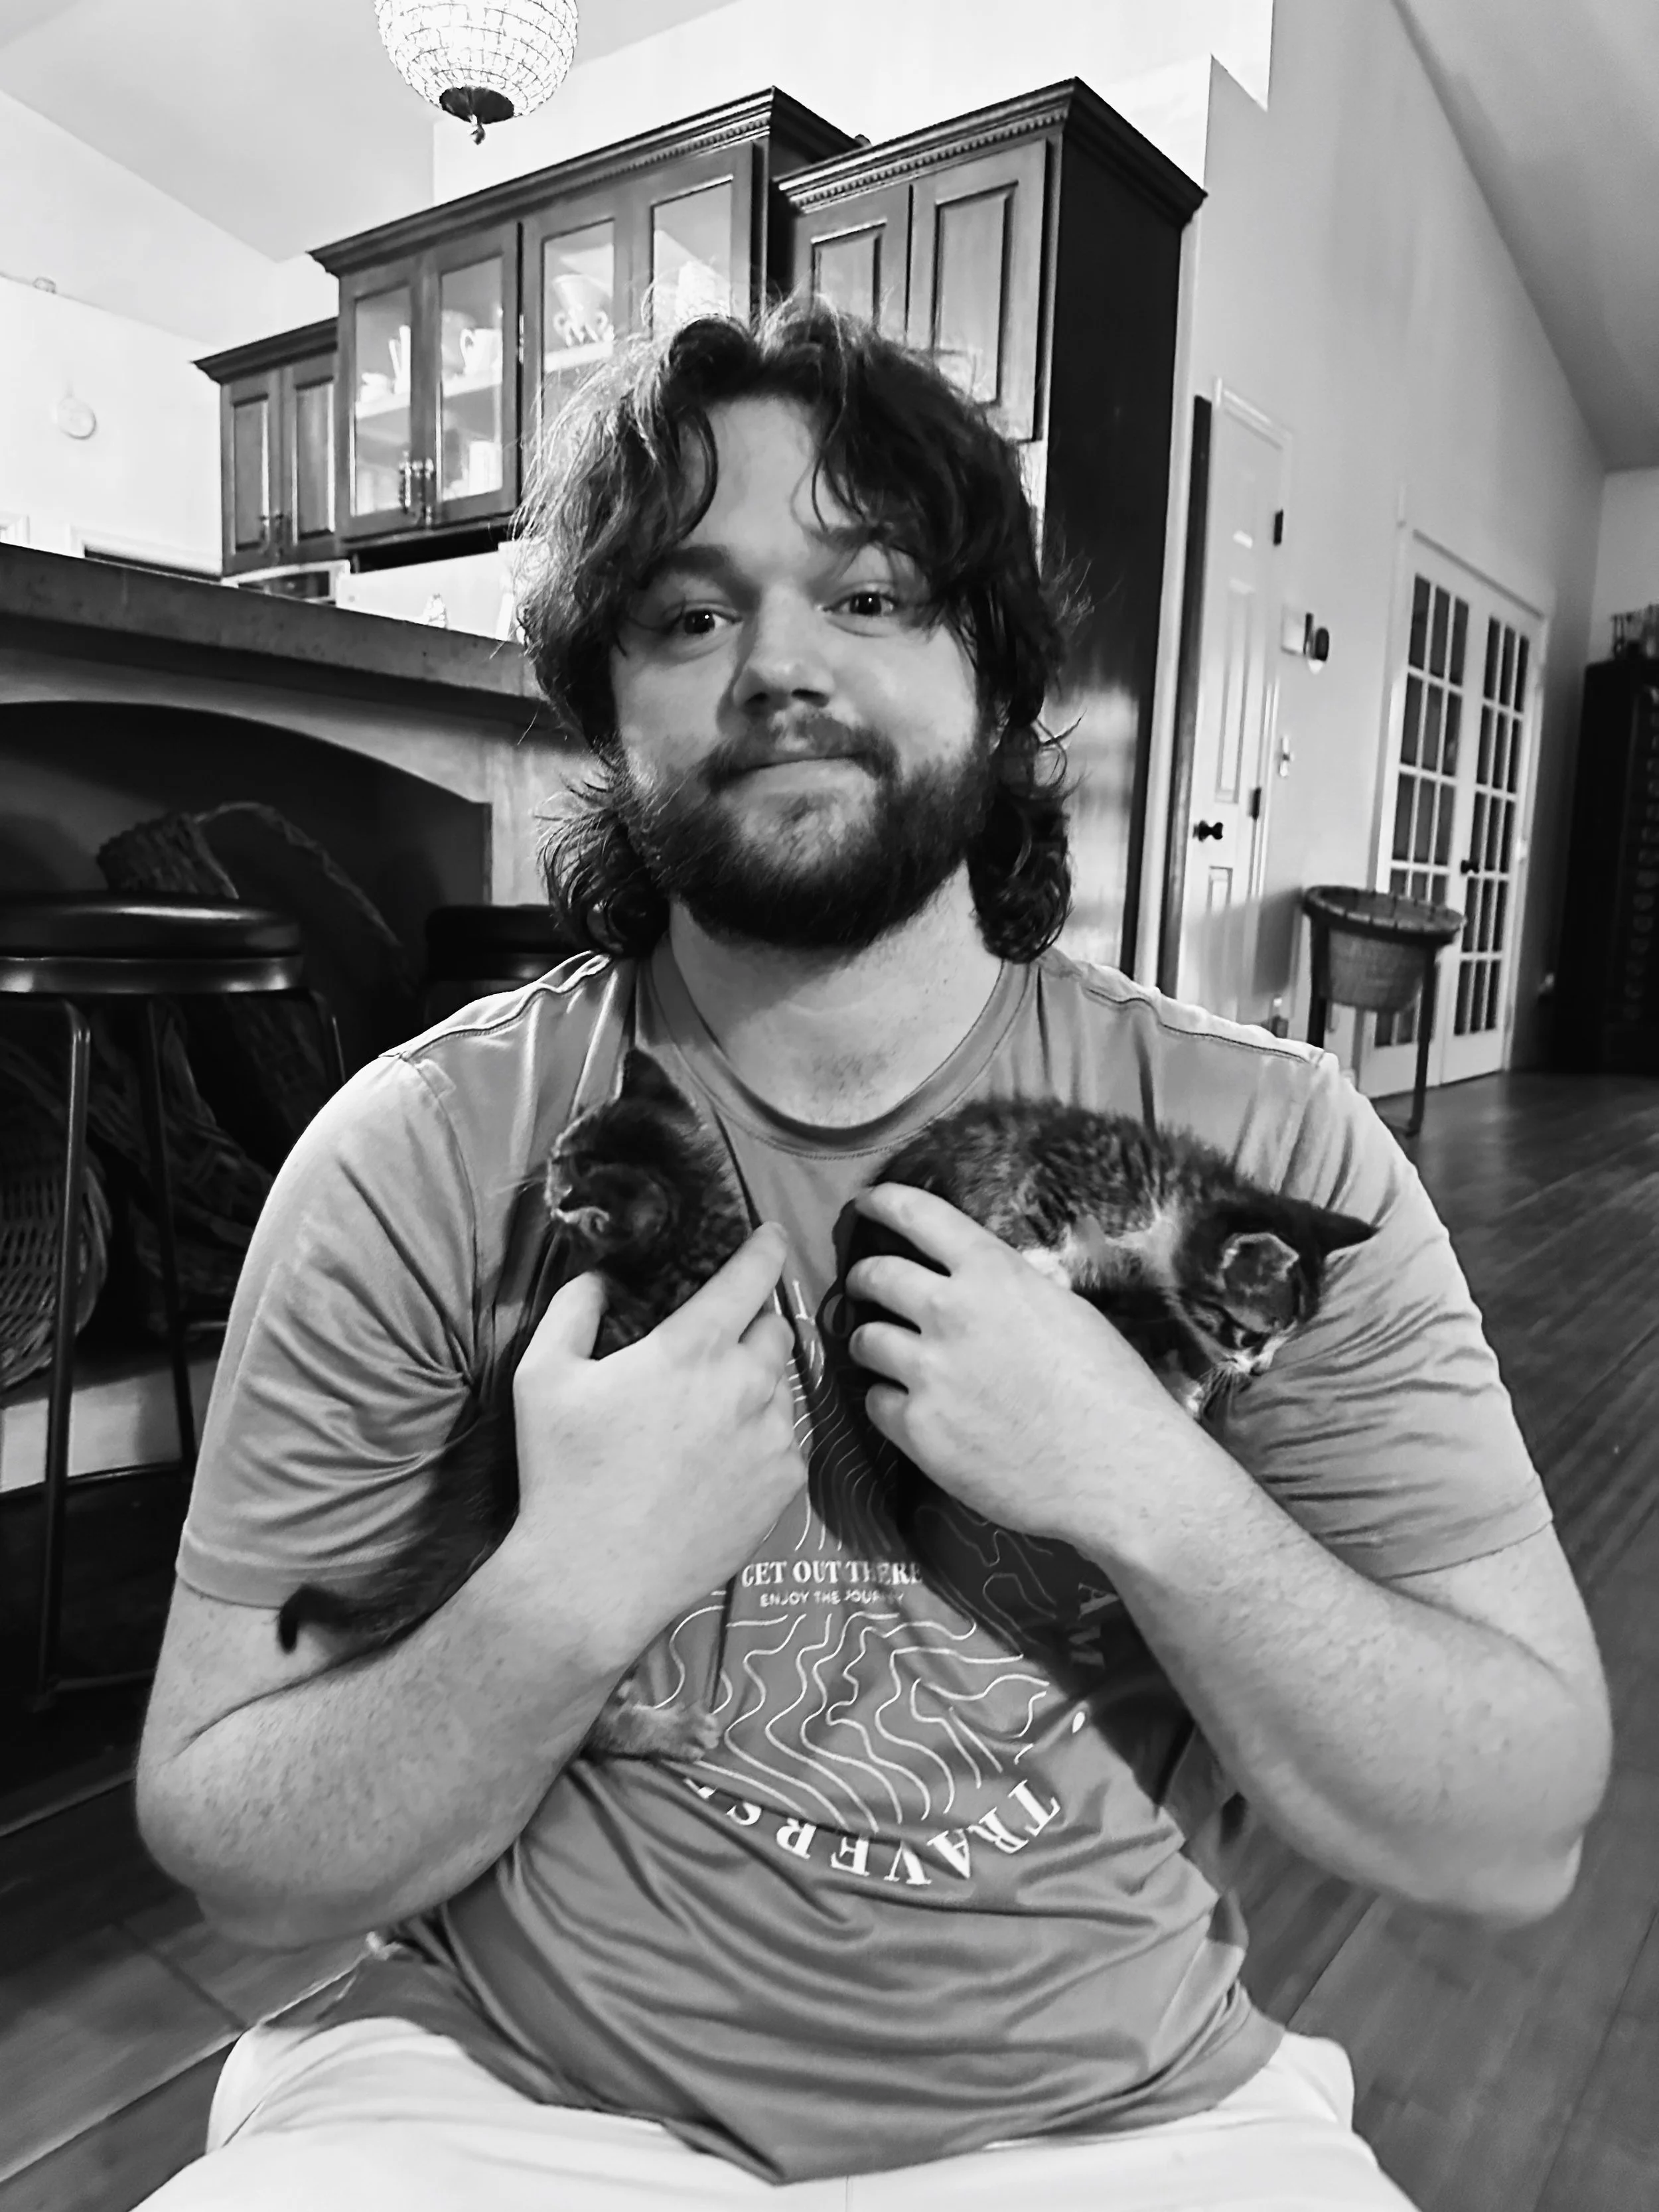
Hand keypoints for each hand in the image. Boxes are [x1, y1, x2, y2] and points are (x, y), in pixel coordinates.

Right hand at [510, 1223, 804, 1663]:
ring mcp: (773, 1438)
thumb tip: (597, 1277)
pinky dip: (762, 1439)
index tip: (772, 1236)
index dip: (765, 1247)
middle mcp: (745, 1384)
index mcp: (692, 1347)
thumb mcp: (542, 1376)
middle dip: (753, 1323)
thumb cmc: (562, 1472)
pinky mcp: (785, 1486)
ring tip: (707, 1417)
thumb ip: (572, 1309)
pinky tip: (719, 1462)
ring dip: (754, 1386)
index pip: (751, 1275)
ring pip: (780, 1388)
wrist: (592, 1579)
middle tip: (717, 1343)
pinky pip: (785, 1442)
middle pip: (774, 1329)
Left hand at [845, 1184, 1189, 1550]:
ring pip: (865, 1339)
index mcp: (994, 1273)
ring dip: (871, 1342)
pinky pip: (876, 1402)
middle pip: (876, 1275)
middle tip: (865, 1286)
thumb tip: (982, 1283)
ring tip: (884, 1354)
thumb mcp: (1068, 1311)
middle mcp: (951, 1312)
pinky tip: (912, 1409)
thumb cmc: (1111, 1389)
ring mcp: (930, 1372)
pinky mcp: (919, 1429)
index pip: (918, 1214)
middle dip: (864, 1278)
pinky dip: (889, 1402)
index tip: (866, 1205)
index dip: (883, 1203)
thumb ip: (1012, 1290)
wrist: (1118, 1471)